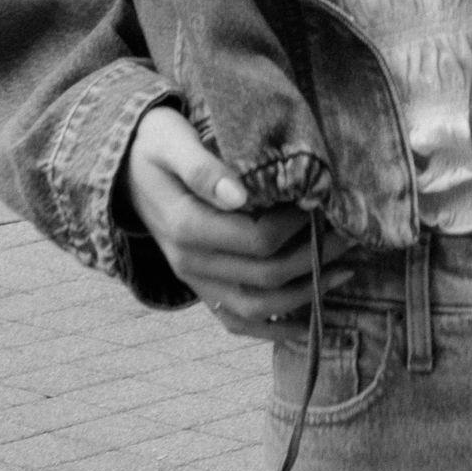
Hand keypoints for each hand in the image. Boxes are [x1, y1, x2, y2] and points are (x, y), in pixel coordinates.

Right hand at [122, 106, 352, 337]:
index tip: (325, 203)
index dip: (299, 227)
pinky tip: (309, 324)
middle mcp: (190, 262)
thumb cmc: (154, 144)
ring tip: (345, 272)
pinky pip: (236, 321)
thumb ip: (202, 168)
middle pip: (265, 276)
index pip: (257, 239)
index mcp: (186, 226)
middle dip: (314, 258)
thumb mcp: (171, 141)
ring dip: (306, 295)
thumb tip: (240, 194)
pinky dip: (274, 329)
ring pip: (257, 308)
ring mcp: (195, 280)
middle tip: (350, 235)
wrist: (122, 169)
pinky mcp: (202, 286)